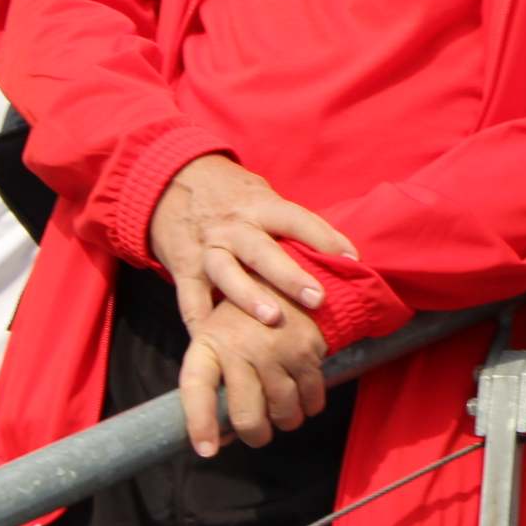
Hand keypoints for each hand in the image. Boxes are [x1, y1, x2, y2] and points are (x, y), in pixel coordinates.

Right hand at [149, 155, 356, 331]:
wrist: (173, 181)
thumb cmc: (234, 196)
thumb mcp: (263, 197)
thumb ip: (290, 224)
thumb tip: (338, 253)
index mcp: (260, 206)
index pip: (297, 219)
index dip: (324, 238)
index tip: (352, 260)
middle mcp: (233, 227)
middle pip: (262, 250)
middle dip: (290, 276)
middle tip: (317, 298)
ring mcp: (206, 248)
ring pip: (226, 273)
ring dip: (249, 297)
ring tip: (272, 319)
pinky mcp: (183, 268)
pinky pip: (190, 300)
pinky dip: (201, 325)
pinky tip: (216, 343)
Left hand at [180, 300, 327, 455]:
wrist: (288, 279)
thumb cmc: (244, 318)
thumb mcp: (216, 336)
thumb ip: (213, 381)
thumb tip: (221, 436)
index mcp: (209, 343)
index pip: (196, 389)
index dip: (200, 424)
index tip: (207, 450)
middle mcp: (239, 346)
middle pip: (246, 413)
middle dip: (255, 435)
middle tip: (259, 435)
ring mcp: (275, 348)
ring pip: (282, 409)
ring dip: (286, 421)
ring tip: (285, 416)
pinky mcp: (306, 349)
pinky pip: (311, 395)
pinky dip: (310, 406)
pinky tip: (306, 402)